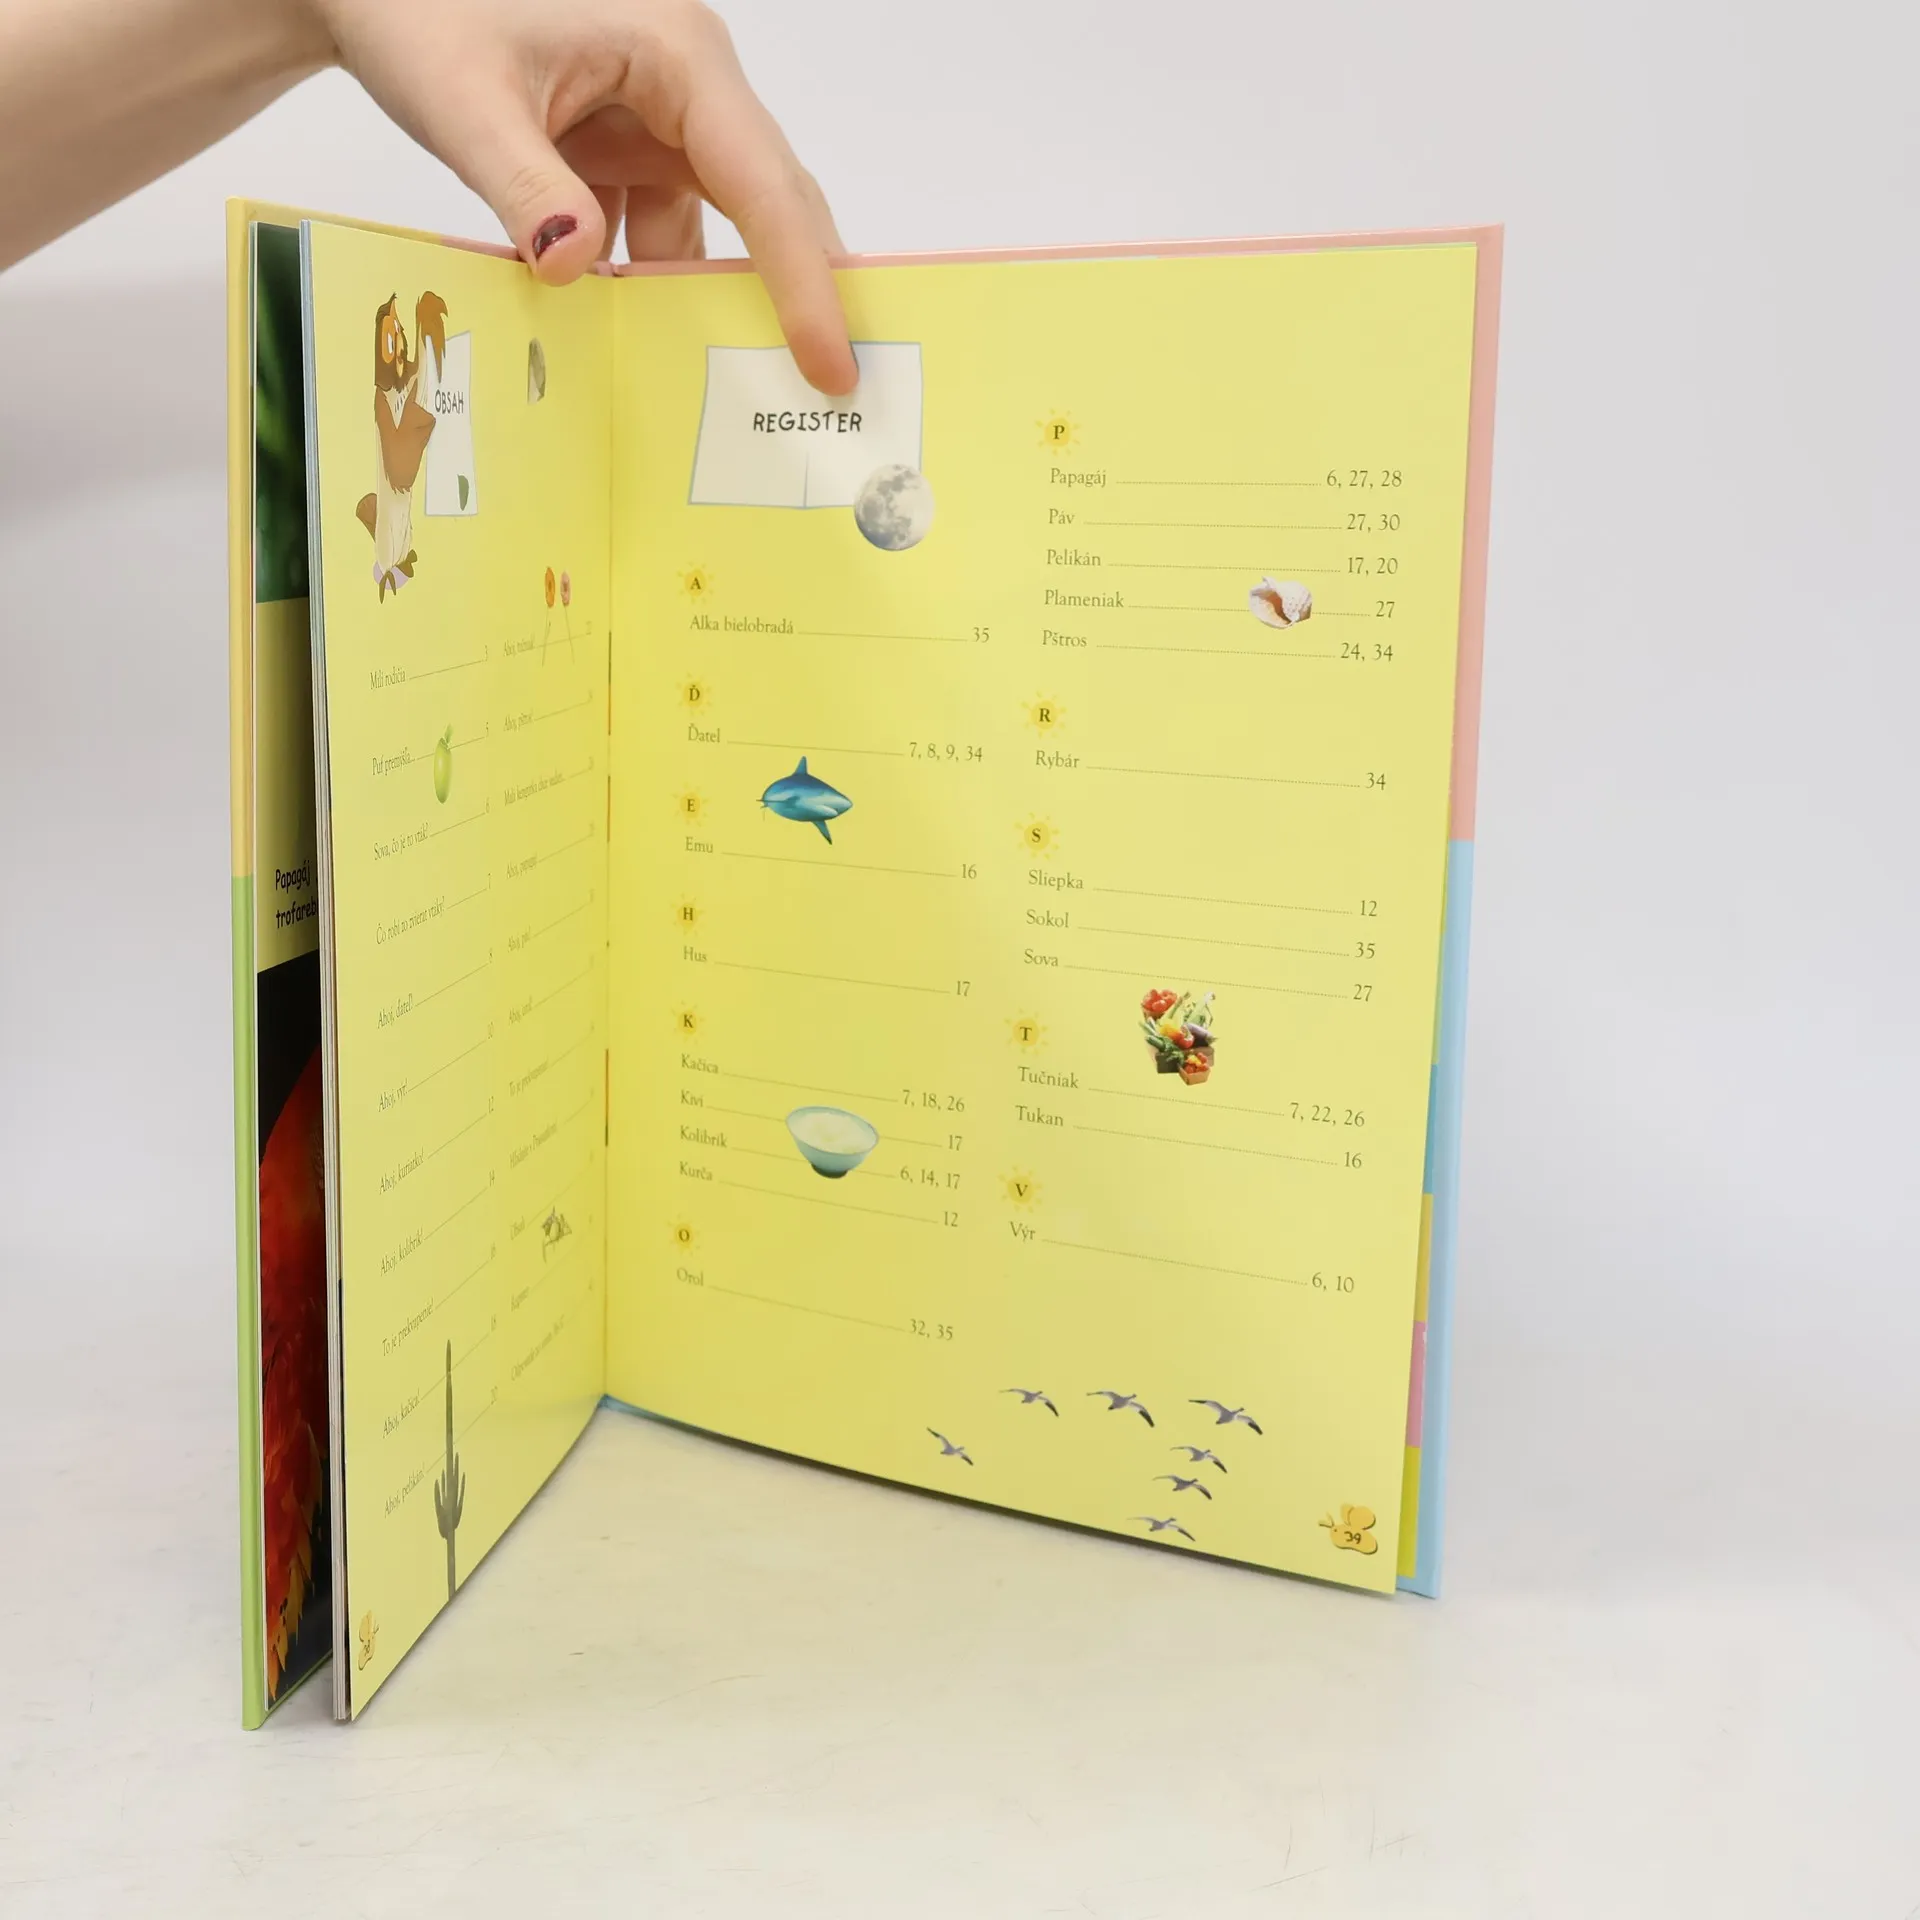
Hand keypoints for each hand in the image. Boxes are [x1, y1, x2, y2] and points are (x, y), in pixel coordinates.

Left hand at [309, 0, 855, 392]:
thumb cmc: (419, 9)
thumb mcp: (462, 99)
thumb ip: (522, 184)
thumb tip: (577, 267)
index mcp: (679, 56)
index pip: (764, 183)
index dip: (805, 280)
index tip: (831, 362)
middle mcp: (690, 87)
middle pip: (773, 205)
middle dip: (800, 297)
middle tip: (832, 393)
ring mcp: (664, 122)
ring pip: (726, 230)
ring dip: (723, 306)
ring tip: (742, 394)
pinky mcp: (630, 154)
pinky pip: (665, 236)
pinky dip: (656, 293)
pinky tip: (645, 350)